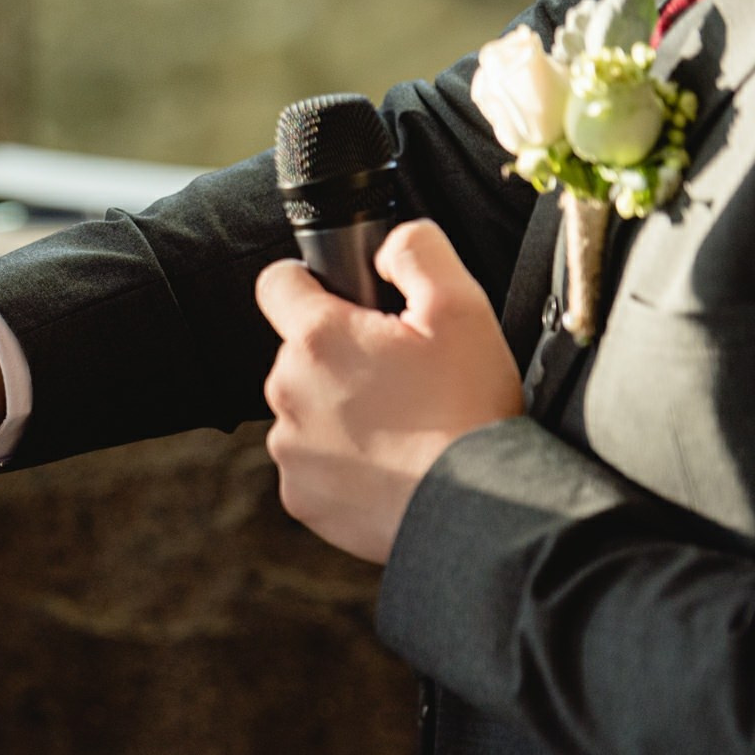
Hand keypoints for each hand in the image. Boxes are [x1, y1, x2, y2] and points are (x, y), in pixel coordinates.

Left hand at [255, 221, 523, 563]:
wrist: (476, 509)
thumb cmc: (469, 407)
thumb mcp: (461, 306)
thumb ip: (416, 251)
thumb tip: (385, 245)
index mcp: (318, 338)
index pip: (277, 284)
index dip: (307, 282)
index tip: (337, 297)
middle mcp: (286, 390)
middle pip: (300, 356)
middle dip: (340, 359)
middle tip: (400, 379)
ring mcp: (289, 449)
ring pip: (305, 412)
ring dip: (340, 413)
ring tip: (400, 429)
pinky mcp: (299, 497)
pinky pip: (312, 466)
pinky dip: (342, 464)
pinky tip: (388, 467)